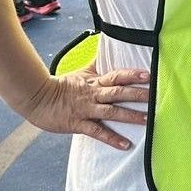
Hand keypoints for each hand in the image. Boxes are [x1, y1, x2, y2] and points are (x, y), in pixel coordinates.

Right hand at [21, 67, 149, 149]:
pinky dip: (112, 138)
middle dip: (136, 94)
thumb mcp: (80, 73)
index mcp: (94, 82)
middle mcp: (92, 95)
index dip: (132, 75)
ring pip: (111, 111)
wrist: (36, 99)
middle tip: (155, 96)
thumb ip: (96, 64)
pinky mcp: (78, 123)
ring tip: (147, 120)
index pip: (116, 76)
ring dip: (130, 116)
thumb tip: (103, 45)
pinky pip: (97, 131)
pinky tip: (125, 145)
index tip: (148, 75)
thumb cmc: (60, 87)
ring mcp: (86, 109)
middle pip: (118, 92)